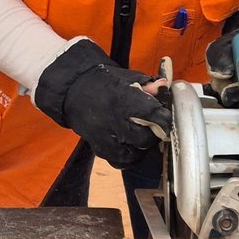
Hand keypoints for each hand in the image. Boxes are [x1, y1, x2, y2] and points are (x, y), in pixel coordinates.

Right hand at [33, 39, 171, 168]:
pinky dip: (131, 153)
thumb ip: (150, 86)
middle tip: (151, 122)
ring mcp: (108, 141)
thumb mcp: (129, 78)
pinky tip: (128, 140)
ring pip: (139, 153)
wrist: (74, 92)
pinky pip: (126, 161)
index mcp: (125, 101)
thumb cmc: (104, 83)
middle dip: (154, 131)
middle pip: (149, 139)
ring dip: (143, 144)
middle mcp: (116, 124)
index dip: (165, 117)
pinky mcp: (103, 152)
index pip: (158, 118)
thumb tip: (164, 87)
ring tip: (138, 129)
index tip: (165, 114)